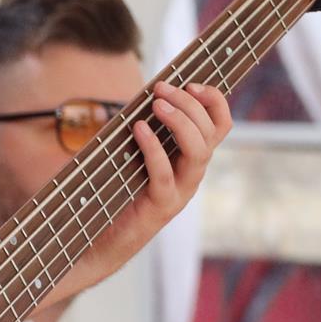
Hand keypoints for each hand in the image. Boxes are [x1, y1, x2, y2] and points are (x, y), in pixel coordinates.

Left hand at [69, 83, 231, 295]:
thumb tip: (143, 92)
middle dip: (189, 104)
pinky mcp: (160, 207)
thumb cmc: (116, 189)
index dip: (215, 100)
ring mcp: (180, 192)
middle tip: (162, 88)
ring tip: (156, 104)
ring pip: (198, 153)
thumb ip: (145, 126)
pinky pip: (164, 175)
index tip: (192, 82)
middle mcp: (192, 174)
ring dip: (180, 122)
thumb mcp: (134, 151)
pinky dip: (153, 149)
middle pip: (209, 134)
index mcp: (191, 158)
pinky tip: (138, 129)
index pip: (220, 125)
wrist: (100, 239)